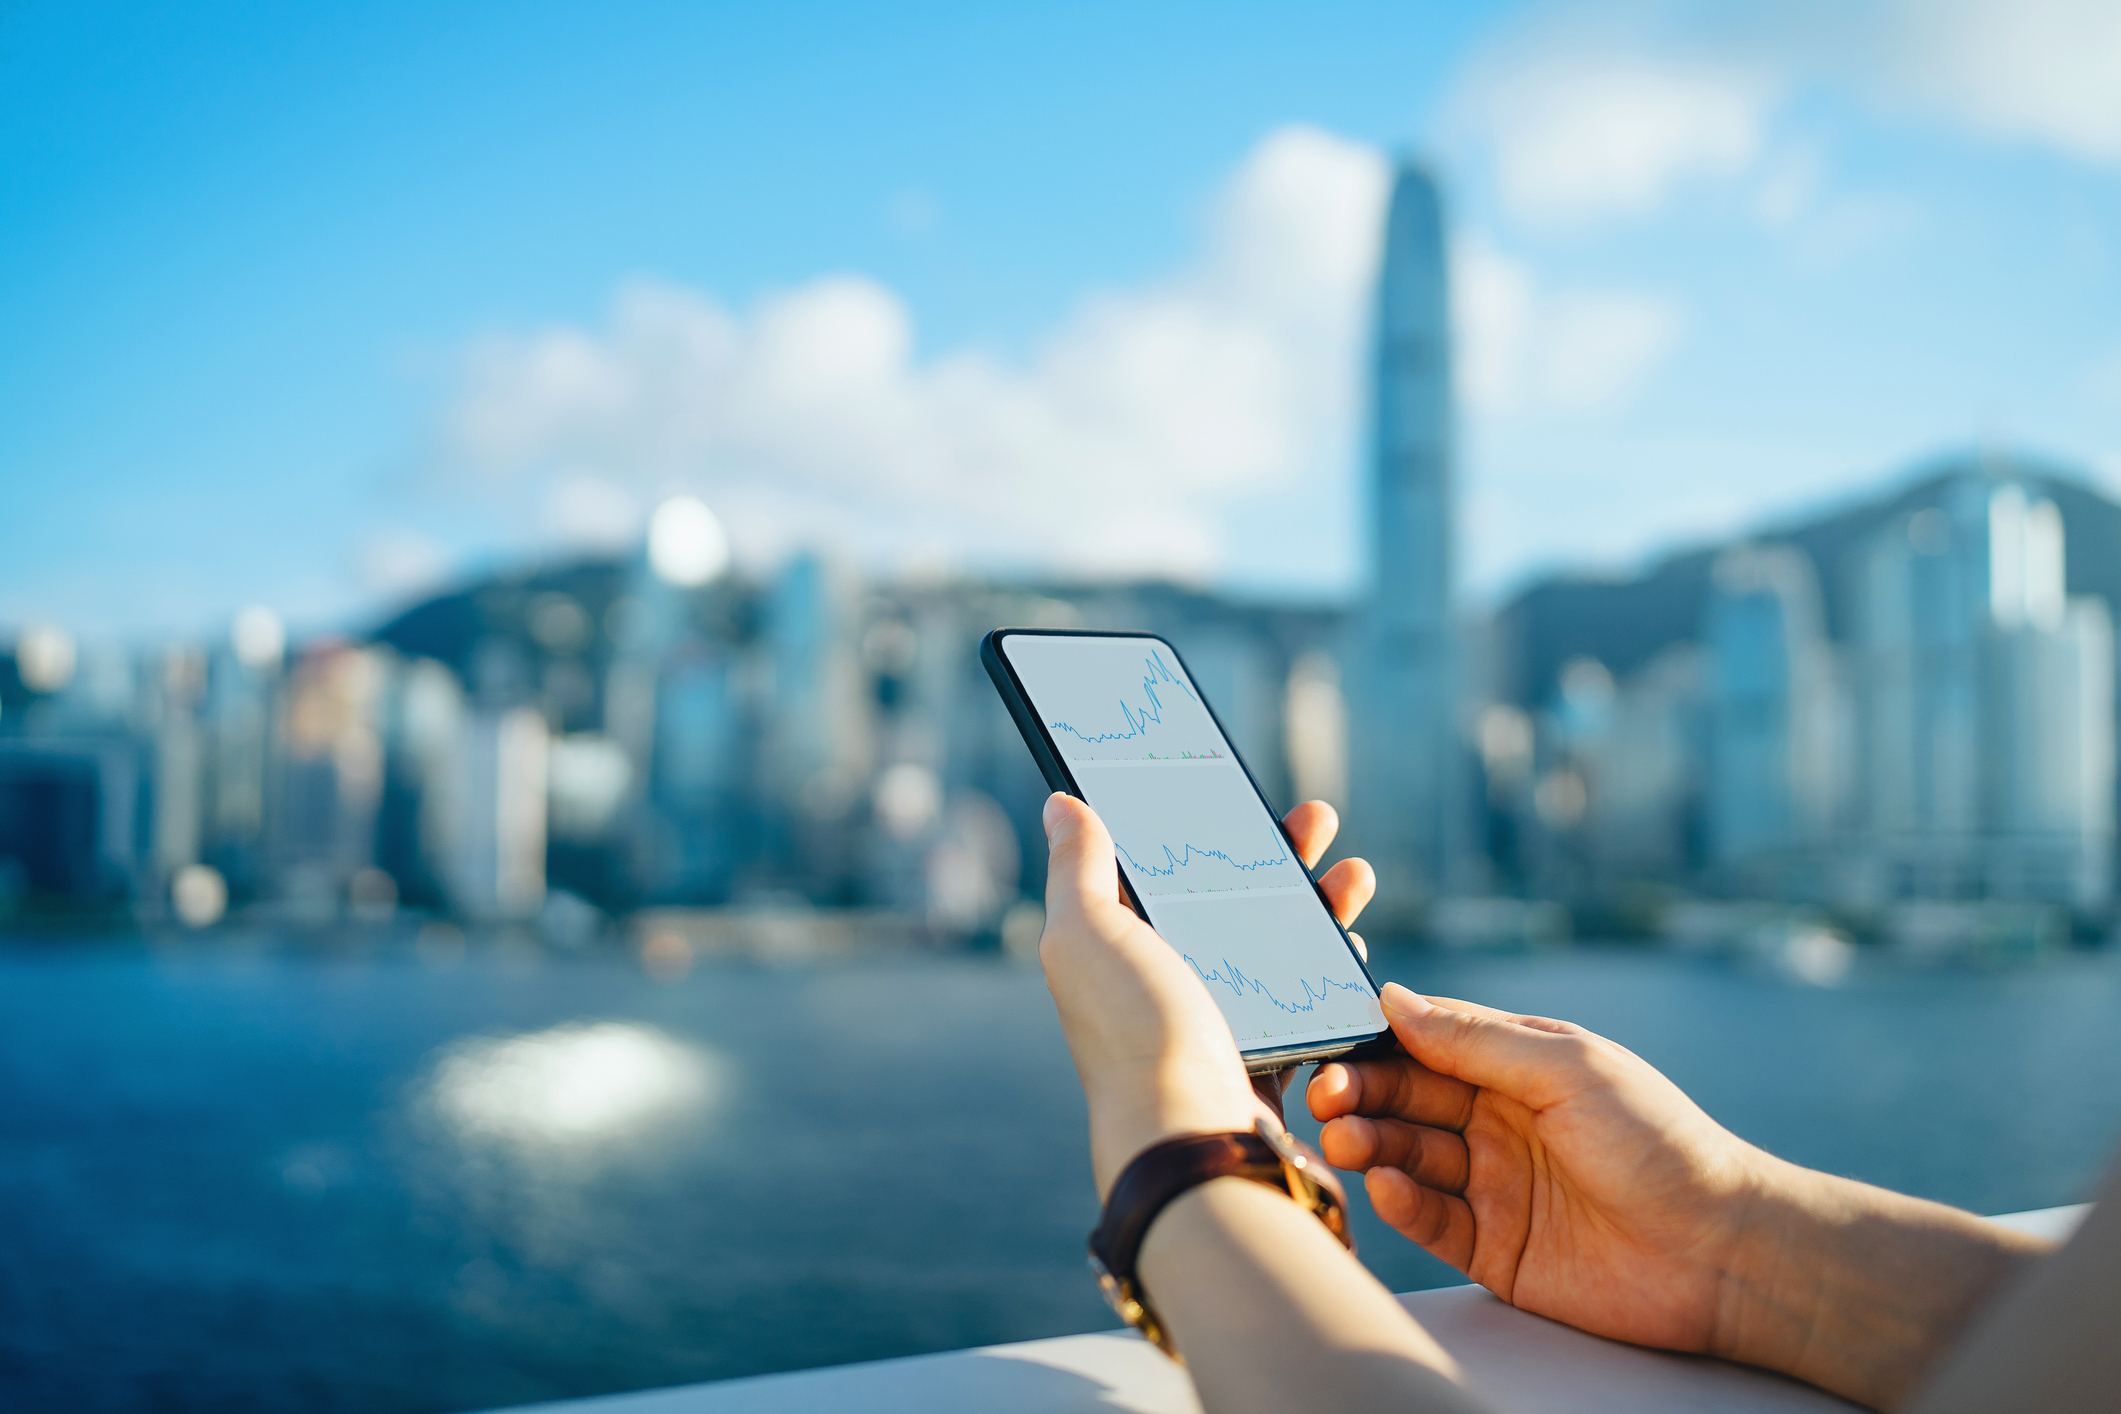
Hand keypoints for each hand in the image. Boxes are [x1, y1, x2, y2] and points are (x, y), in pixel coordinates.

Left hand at [1038, 793, 1374, 1196]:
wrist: (1194, 1137)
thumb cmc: (1136, 1033)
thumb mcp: (1089, 935)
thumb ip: (1077, 869)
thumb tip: (1060, 803)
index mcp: (1119, 945)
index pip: (1160, 868)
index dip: (1196, 824)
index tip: (1237, 788)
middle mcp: (1164, 979)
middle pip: (1229, 897)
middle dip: (1277, 855)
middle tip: (1317, 819)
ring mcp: (1217, 1018)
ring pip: (1275, 943)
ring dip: (1318, 904)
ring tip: (1354, 876)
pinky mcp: (1264, 1054)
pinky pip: (1305, 999)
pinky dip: (1331, 967)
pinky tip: (1352, 947)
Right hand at [1307, 989, 1770, 1355]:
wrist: (1720, 1251)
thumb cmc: (1660, 1143)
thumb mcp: (1568, 1066)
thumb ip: (1477, 1037)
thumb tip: (1395, 998)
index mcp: (1517, 1069)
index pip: (1427, 1045)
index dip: (1377, 1042)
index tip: (1333, 1040)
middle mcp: (1498, 1123)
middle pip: (1406, 1100)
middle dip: (1360, 1093)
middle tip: (1327, 1094)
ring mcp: (1493, 1186)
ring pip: (1407, 1156)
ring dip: (1370, 1143)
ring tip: (1348, 1138)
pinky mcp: (1492, 1248)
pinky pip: (1430, 1219)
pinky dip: (1401, 1201)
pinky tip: (1387, 1184)